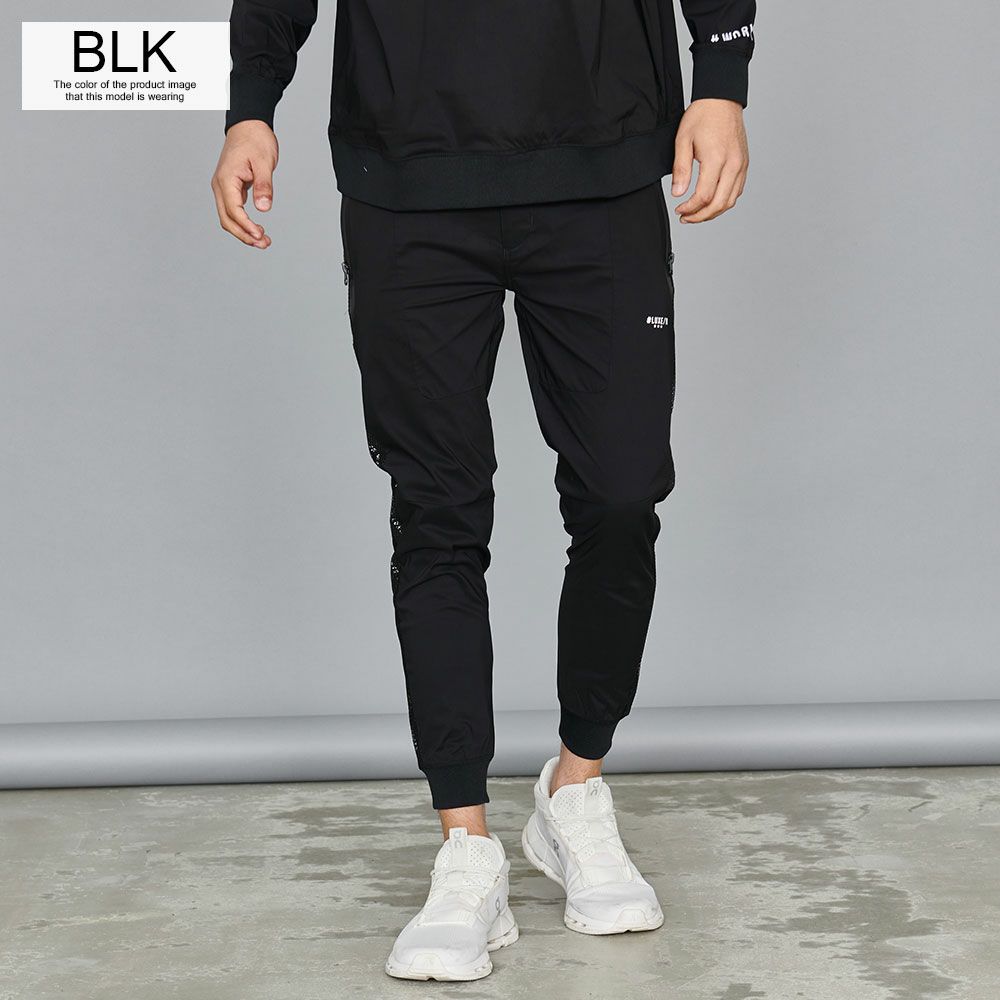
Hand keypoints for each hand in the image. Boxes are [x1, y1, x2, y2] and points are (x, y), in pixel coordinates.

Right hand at [211, 120, 277, 248]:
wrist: (249, 125)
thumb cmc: (255, 139)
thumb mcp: (264, 162)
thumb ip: (263, 186)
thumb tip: (264, 208)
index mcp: (226, 179)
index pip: (233, 210)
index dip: (246, 226)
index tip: (261, 235)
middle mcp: (220, 186)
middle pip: (227, 220)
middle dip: (244, 235)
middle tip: (264, 244)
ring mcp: (223, 188)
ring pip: (228, 218)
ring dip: (244, 232)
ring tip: (263, 241)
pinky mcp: (230, 189)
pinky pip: (233, 211)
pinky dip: (243, 223)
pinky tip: (257, 230)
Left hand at [671, 99, 748, 223]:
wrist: (722, 99)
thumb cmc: (702, 116)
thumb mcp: (683, 140)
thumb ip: (680, 169)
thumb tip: (678, 194)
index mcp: (716, 159)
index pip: (704, 196)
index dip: (690, 208)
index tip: (679, 210)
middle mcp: (733, 164)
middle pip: (719, 204)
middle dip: (701, 216)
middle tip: (686, 218)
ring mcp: (741, 164)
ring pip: (730, 200)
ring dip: (713, 212)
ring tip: (697, 213)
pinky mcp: (744, 164)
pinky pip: (737, 190)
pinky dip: (724, 201)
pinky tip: (711, 201)